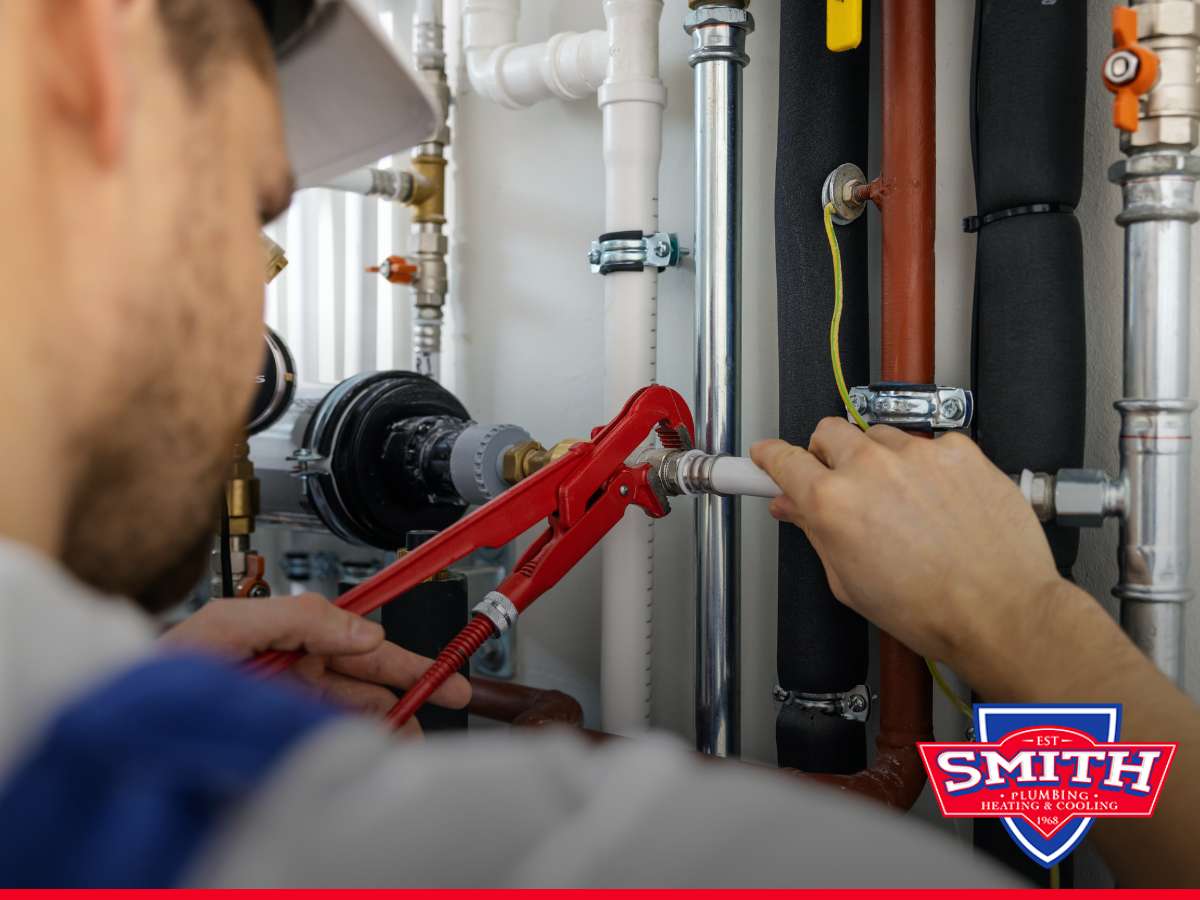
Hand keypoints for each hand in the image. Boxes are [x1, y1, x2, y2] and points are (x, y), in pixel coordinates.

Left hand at [162, 593, 470, 736]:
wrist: (126, 719)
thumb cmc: (160, 668)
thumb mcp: (231, 623)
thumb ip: (300, 616)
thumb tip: (363, 631)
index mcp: (286, 636)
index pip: (360, 643)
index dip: (403, 656)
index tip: (440, 668)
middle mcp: (291, 672)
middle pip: (366, 680)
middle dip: (408, 690)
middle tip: (446, 701)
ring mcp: (286, 708)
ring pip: (353, 714)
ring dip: (386, 723)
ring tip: (411, 739)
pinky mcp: (278, 738)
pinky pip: (328, 740)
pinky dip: (355, 744)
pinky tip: (372, 750)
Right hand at [752, 419, 1063, 671]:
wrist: (999, 611)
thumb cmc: (930, 609)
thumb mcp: (849, 582)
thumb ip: (816, 533)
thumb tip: (797, 508)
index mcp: (833, 502)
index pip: (784, 459)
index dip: (770, 458)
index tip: (768, 457)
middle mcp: (871, 467)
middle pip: (829, 432)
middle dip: (826, 454)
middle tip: (840, 482)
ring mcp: (918, 454)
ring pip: (879, 435)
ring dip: (879, 459)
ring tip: (900, 500)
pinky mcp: (959, 450)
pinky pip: (930, 443)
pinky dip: (927, 465)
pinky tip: (937, 499)